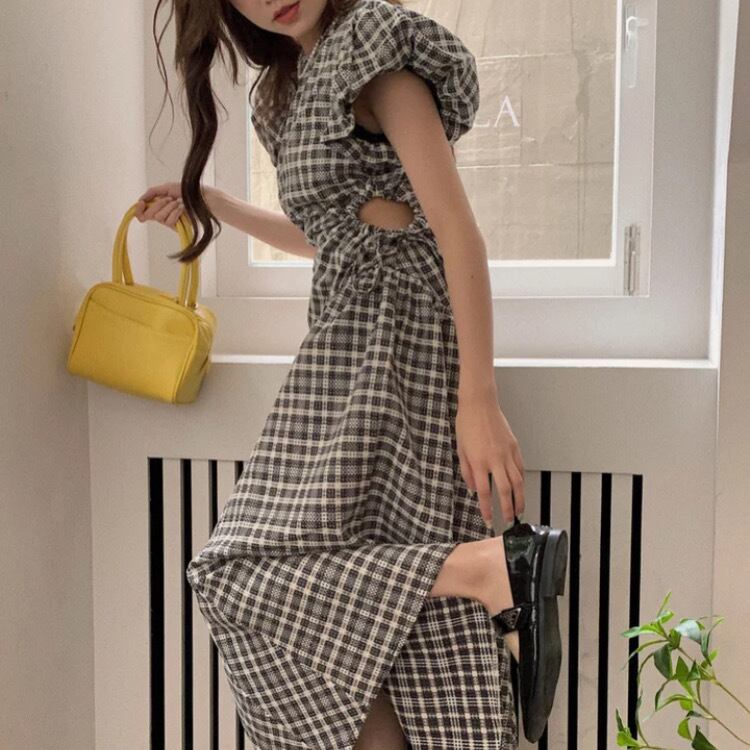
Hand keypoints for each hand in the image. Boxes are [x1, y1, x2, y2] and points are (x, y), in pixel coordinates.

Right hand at [135, 182, 184, 227]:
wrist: (200, 197)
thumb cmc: (186, 192)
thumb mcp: (167, 188)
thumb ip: (152, 192)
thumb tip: (140, 200)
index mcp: (157, 206)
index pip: (142, 214)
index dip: (138, 210)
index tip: (142, 203)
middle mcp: (161, 214)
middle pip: (149, 215)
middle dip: (158, 205)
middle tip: (169, 199)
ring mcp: (168, 221)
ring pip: (159, 218)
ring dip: (169, 207)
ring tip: (178, 202)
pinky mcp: (176, 226)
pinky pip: (169, 221)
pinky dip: (175, 212)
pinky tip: (182, 208)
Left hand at [455, 394, 525, 526]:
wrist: (479, 404)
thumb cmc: (467, 424)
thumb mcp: (460, 450)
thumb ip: (467, 472)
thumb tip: (473, 488)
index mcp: (478, 462)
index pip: (484, 493)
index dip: (487, 509)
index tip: (488, 519)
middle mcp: (495, 460)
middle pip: (505, 491)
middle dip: (508, 509)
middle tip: (508, 521)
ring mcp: (507, 453)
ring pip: (518, 482)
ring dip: (519, 499)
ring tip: (519, 510)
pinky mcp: (514, 447)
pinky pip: (520, 468)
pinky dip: (522, 481)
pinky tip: (521, 489)